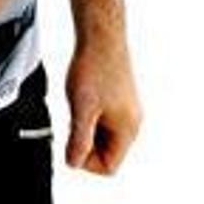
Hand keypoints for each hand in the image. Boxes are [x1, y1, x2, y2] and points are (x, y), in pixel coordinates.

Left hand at [64, 36, 142, 174]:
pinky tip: (82, 96)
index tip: (71, 142)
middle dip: (86, 142)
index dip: (86, 161)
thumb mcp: (82, 109)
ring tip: (77, 105)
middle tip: (72, 120)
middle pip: (107, 152)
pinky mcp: (120, 98)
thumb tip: (73, 164)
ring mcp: (127, 110)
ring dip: (87, 127)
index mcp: (127, 130)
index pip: (109, 167)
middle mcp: (132, 123)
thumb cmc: (95, 69)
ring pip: (103, 135)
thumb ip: (79, 139)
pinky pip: (104, 119)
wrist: (101, 36)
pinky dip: (90, 114)